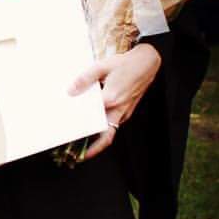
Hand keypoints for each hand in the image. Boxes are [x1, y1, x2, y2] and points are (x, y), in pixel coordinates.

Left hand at [69, 43, 161, 160]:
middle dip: (93, 149)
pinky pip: (114, 124)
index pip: (93, 120)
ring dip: (97, 141)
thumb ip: (85, 79)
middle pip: (106, 137)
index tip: (71, 137)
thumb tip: (70, 91)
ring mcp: (125, 112)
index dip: (81, 130)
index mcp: (111, 99)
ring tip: (80, 144)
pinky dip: (103, 130)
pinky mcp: (126, 111)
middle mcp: (119, 109)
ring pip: (110, 132)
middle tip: (77, 154)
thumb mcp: (102, 67)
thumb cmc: (125, 64)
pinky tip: (91, 126)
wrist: (147, 63)